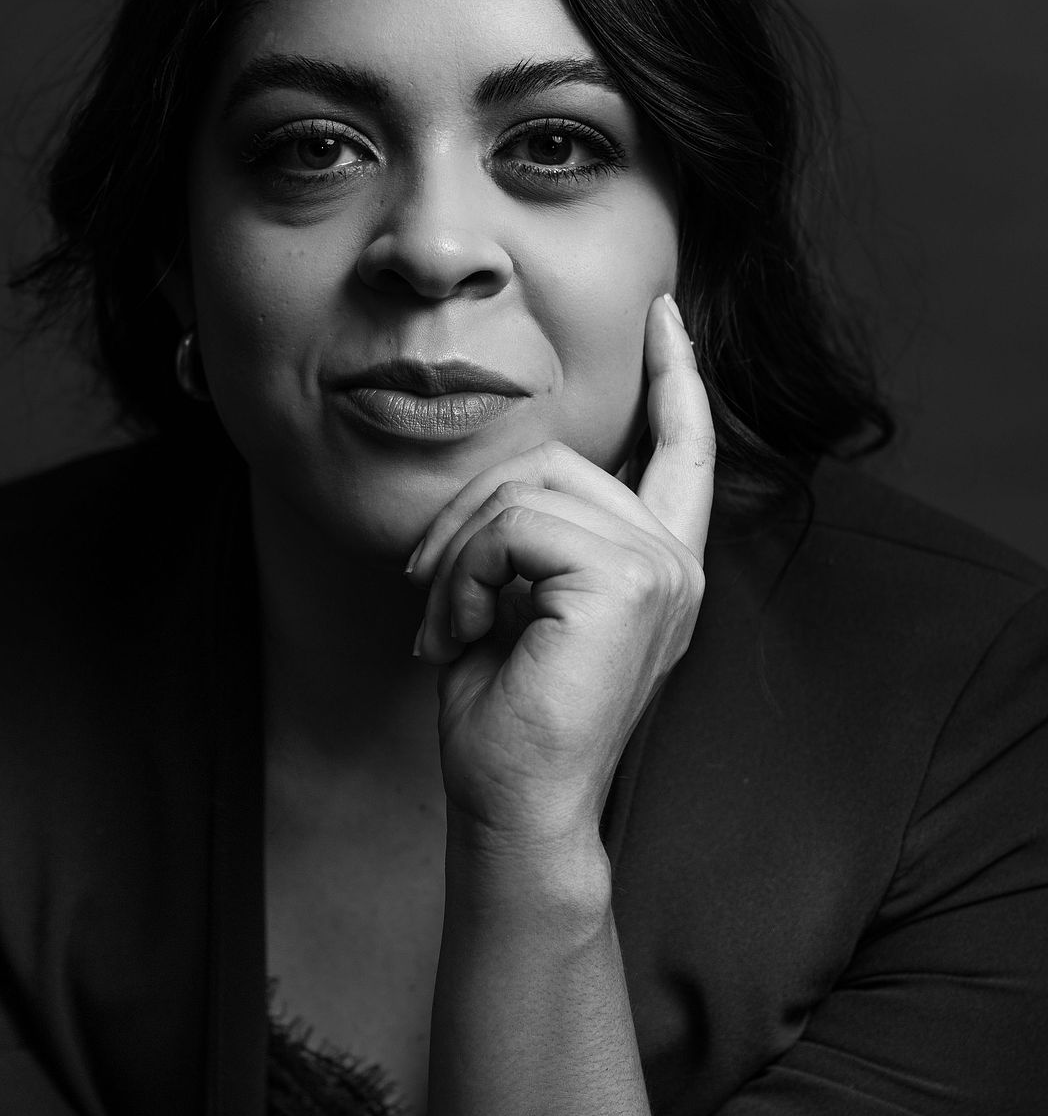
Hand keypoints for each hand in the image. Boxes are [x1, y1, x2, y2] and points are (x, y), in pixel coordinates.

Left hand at [407, 295, 714, 850]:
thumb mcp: (518, 601)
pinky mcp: (628, 580)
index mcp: (658, 562)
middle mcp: (674, 558)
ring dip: (457, 554)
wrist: (516, 805)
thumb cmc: (507, 717)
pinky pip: (513, 523)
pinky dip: (464, 572)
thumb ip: (536, 534)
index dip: (676, 375)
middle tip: (431, 597)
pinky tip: (465, 631)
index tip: (663, 310)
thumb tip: (513, 478)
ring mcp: (660, 566)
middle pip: (551, 458)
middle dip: (467, 517)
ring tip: (450, 625)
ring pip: (524, 486)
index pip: (684, 446)